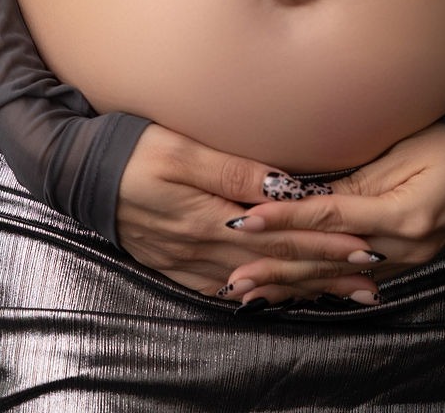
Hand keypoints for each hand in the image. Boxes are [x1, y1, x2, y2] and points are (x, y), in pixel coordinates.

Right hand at [116, 123, 388, 301]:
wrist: (77, 173)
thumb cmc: (130, 148)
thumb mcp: (180, 148)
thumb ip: (231, 169)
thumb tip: (281, 185)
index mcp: (211, 218)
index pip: (282, 234)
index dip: (325, 241)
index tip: (364, 246)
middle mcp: (203, 247)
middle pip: (276, 264)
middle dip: (325, 271)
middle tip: (368, 279)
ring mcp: (187, 261)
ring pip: (256, 281)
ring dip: (299, 286)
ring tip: (337, 292)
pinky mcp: (174, 264)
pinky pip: (223, 287)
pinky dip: (257, 293)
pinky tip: (275, 296)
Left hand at [217, 121, 444, 305]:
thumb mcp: (402, 150)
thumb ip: (355, 177)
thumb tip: (305, 192)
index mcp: (404, 214)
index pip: (330, 217)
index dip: (284, 219)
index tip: (245, 219)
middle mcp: (405, 246)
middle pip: (329, 259)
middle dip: (278, 267)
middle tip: (234, 277)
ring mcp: (409, 259)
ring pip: (338, 275)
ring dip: (293, 282)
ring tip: (252, 292)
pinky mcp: (410, 259)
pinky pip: (358, 275)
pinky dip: (323, 281)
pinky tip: (296, 290)